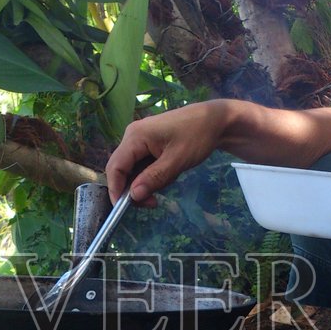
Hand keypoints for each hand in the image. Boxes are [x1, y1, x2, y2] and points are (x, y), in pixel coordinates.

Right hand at [104, 102, 230, 204]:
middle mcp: (132, 136)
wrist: (215, 120)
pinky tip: (170, 173)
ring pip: (133, 169)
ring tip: (170, 180)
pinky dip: (153, 174)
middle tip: (153, 202)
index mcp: (135, 136)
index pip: (115, 167)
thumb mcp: (177, 160)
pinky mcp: (149, 143)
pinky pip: (143, 164)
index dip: (115, 189)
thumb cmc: (197, 136)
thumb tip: (133, 196)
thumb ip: (154, 178)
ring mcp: (140, 139)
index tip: (122, 209)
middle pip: (122, 169)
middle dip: (134, 189)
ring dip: (147, 182)